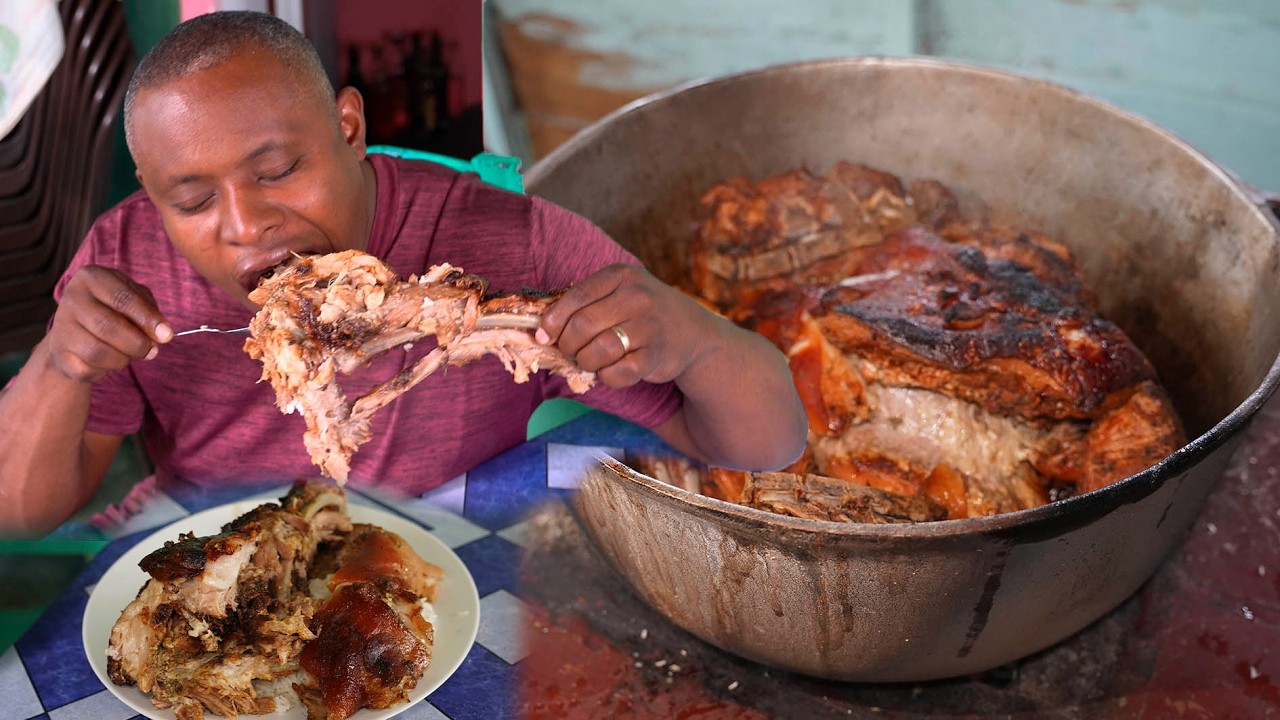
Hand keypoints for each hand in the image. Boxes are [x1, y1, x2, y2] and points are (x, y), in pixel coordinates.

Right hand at [41, 265, 172, 382]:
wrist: (75, 334)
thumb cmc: (113, 310)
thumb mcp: (134, 299)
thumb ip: (149, 311)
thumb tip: (162, 334)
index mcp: (91, 277)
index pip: (123, 298)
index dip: (147, 318)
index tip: (167, 335)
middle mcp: (71, 299)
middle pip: (109, 326)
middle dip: (138, 343)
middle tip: (152, 350)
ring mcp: (61, 327)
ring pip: (99, 351)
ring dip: (123, 358)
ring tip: (129, 353)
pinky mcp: (59, 354)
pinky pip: (89, 369)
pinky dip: (106, 369)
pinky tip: (106, 360)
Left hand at [536, 263, 713, 387]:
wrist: (694, 333)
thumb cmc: (642, 314)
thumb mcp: (620, 293)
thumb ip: (586, 304)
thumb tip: (539, 329)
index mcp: (621, 275)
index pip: (576, 296)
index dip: (553, 320)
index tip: (543, 336)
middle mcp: (637, 297)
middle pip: (581, 326)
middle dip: (567, 345)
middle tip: (570, 351)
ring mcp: (649, 326)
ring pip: (596, 351)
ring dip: (585, 362)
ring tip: (590, 360)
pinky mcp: (656, 355)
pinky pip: (616, 373)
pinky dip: (606, 376)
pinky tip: (610, 370)